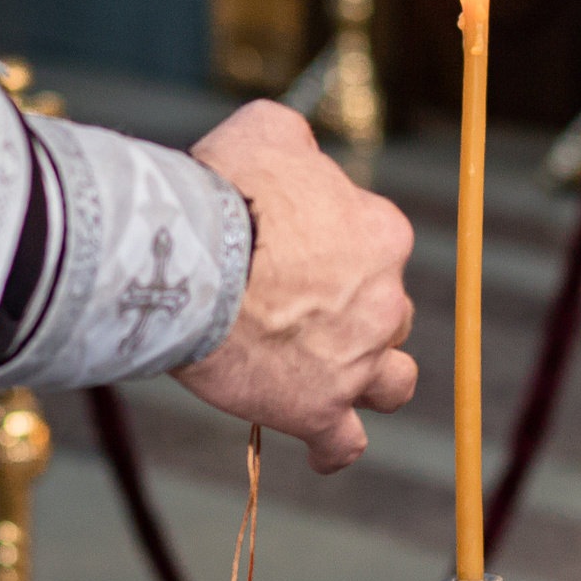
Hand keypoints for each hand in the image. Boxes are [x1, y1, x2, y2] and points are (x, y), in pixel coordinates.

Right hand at [177, 102, 416, 472]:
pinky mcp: (318, 410)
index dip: (337, 248)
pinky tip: (321, 449)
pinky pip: (343, 443)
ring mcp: (355, 361)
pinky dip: (334, 448)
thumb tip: (300, 149)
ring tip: (334, 377)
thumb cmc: (224, 189)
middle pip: (387, 312)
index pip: (377, 244)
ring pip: (392, 381)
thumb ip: (297, 142)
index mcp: (381, 233)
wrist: (189, 260)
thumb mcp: (267, 131)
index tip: (294, 249)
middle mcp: (383, 300)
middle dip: (355, 312)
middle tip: (297, 308)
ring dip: (370, 378)